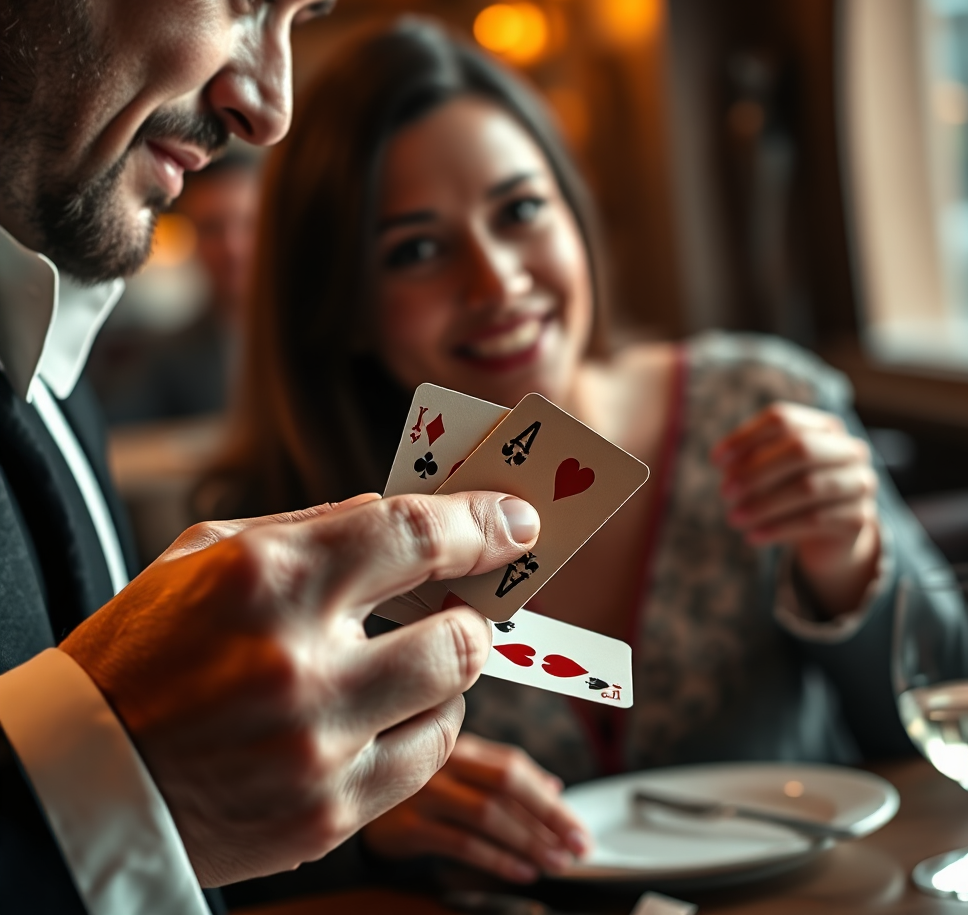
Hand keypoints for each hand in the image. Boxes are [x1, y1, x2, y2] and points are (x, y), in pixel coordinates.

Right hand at [59, 491, 539, 886]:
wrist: (82, 776)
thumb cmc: (146, 649)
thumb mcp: (209, 554)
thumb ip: (316, 527)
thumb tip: (407, 521)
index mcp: (267, 578)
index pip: (414, 535)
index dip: (481, 522)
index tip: (517, 521)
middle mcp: (299, 665)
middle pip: (459, 634)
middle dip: (473, 613)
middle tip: (461, 605)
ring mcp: (317, 750)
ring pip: (452, 701)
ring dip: (443, 674)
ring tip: (400, 664)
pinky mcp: (328, 815)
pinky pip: (425, 758)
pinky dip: (419, 727)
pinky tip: (378, 714)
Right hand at [363, 733, 589, 881]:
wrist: (345, 798)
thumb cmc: (412, 782)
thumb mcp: (457, 766)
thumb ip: (502, 772)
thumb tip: (554, 787)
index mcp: (458, 739)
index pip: (514, 765)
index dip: (550, 797)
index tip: (579, 825)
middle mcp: (440, 757)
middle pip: (506, 783)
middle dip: (550, 818)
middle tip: (579, 846)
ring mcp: (422, 789)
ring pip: (487, 814)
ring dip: (529, 842)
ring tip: (556, 863)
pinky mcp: (405, 824)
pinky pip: (460, 842)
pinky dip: (496, 859)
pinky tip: (521, 872)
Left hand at [711, 402, 880, 616]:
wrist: (833, 536)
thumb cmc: (792, 492)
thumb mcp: (771, 473)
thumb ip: (750, 462)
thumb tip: (722, 462)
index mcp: (825, 428)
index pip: (784, 420)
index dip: (746, 437)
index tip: (715, 461)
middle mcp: (849, 450)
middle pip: (800, 449)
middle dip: (756, 471)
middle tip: (724, 492)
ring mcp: (859, 483)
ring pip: (808, 487)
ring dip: (763, 504)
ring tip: (733, 519)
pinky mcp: (859, 518)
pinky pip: (815, 520)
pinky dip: (778, 528)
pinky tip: (753, 536)